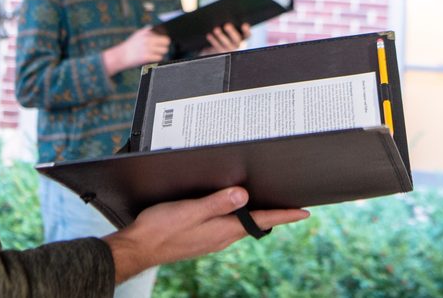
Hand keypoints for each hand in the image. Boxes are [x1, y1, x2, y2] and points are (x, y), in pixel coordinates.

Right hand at [102, 26, 170, 76]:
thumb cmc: (130, 46)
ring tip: (154, 54)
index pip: (162, 32)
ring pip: (164, 50)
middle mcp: (147, 39)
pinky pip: (159, 57)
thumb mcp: (137, 34)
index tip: (162, 41)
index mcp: (146, 32)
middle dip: (164, 45)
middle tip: (160, 48)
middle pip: (166, 41)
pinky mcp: (147, 57)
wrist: (120, 56)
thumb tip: (156, 28)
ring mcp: (147, 48)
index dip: (163, 37)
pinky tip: (151, 58)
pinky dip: (157, 58)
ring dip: (161, 53)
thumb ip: (147, 30)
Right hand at [104, 186, 308, 283]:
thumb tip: (243, 194)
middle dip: (272, 214)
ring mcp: (211, 240)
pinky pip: (226, 227)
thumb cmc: (160, 229)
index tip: (303, 212)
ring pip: (239, 225)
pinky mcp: (201, 238)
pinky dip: (236, 217)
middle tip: (289, 205)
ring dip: (254, 215)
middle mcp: (220, 237)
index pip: (260, 221)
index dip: (283, 215)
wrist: (139, 247)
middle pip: (254, 223)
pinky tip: (231, 211)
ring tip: (266, 205)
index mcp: (222, 230)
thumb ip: (216, 202)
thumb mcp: (189, 210)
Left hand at [202, 22, 250, 54]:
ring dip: (221, 36)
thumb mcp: (230, 29)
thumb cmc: (226, 33)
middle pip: (236, 40)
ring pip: (226, 44)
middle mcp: (238, 45)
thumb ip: (231, 24)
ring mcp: (230, 50)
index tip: (244, 24)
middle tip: (227, 25)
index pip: (247, 34)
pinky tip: (209, 35)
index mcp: (243, 38)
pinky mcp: (221, 53)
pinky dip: (213, 41)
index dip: (246, 30)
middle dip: (231, 32)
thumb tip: (224, 14)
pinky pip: (217, 47)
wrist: (218, 47)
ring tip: (216, 29)